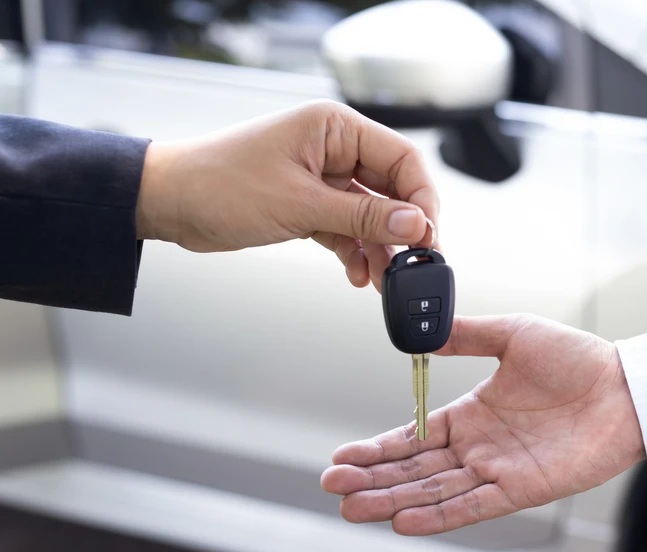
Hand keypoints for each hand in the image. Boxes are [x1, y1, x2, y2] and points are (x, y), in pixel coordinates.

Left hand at [135, 100, 438, 288]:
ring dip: (380, 248)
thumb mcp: (300, 204)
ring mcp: (321, 179)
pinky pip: (347, 229)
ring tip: (386, 278)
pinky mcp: (308, 205)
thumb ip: (363, 216)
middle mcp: (333, 149)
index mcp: (334, 128)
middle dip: (402, 229)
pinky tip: (358, 273)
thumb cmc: (219, 184)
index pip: (401, 158)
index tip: (428, 235)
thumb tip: (414, 225)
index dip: (421, 198)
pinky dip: (355, 252)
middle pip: (391, 189)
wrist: (169, 204)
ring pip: (370, 215)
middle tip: (414, 262)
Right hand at [320, 314, 645, 534]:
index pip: (413, 437)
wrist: (626, 386)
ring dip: (393, 500)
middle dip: (372, 478)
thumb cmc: (577, 358)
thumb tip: (424, 335)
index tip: (341, 456)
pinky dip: (439, 516)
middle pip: (415, 470)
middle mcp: (479, 446)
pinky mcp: (523, 490)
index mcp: (472, 413)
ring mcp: (498, 470)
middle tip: (332, 485)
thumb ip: (466, 337)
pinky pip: (474, 506)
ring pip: (435, 491)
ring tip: (352, 507)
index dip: (377, 448)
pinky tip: (404, 520)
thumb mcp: (512, 334)